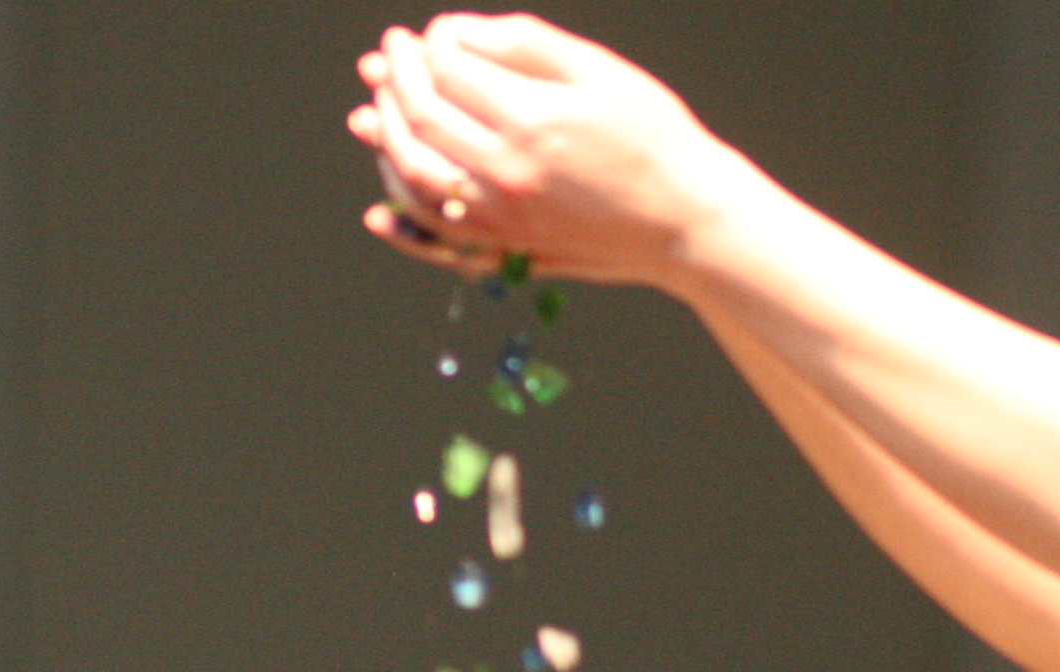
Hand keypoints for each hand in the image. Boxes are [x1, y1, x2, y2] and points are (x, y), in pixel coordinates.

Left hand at [348, 14, 751, 287]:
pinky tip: (378, 205)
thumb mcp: (599, 70)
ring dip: (384, 141)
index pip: (447, 70)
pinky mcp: (506, 251)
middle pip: (419, 120)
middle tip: (387, 56)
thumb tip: (458, 34)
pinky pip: (437, 240)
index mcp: (530, 119)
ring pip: (414, 178)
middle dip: (394, 80)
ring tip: (374, 110)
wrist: (686, 219)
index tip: (427, 33)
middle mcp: (506, 173)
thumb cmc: (653, 137)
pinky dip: (401, 222)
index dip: (427, 44)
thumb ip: (524, 44)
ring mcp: (501, 219)